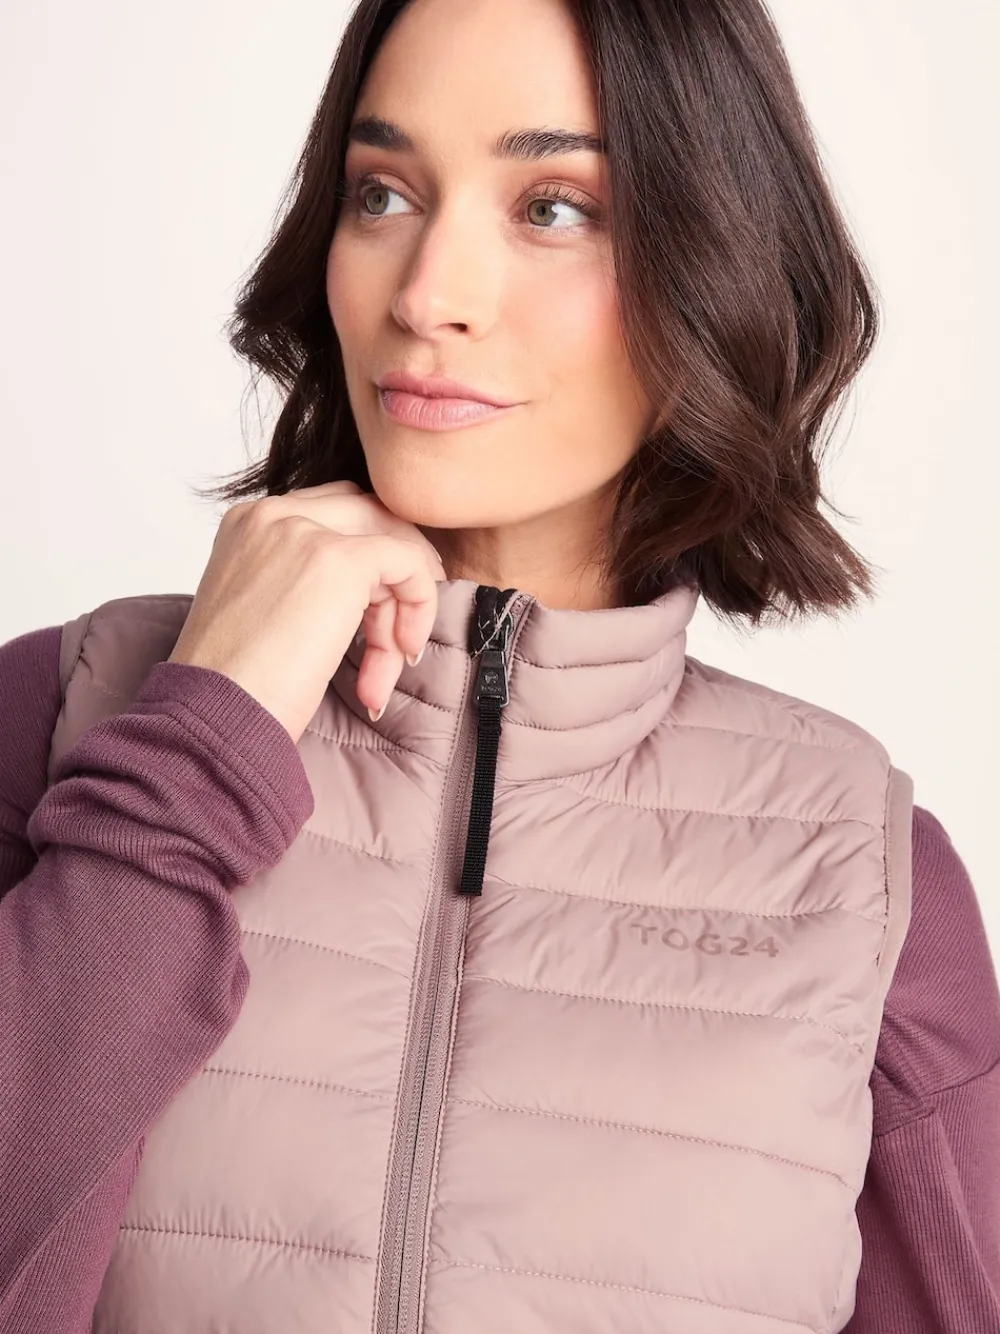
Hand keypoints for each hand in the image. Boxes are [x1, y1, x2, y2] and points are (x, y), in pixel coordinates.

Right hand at [168, 480, 446, 743]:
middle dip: (393, 577)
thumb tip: (369, 593)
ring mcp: (304, 532)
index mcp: (248, 524)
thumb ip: (305, 583)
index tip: (378, 617)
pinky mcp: (340, 561)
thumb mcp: (266, 612)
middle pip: (367, 517)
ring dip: (403, 609)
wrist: (218, 714)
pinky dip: (420, 605)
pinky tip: (402, 653)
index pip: (334, 515)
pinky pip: (409, 563)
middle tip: (401, 636)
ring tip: (386, 671)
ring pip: (391, 543)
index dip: (368, 565)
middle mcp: (272, 515)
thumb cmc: (236, 685)